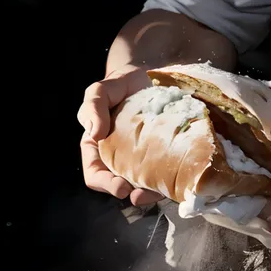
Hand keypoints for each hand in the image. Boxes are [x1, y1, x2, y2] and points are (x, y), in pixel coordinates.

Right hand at [78, 65, 162, 205]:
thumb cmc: (119, 86)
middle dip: (131, 193)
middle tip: (139, 194)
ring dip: (151, 193)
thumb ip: (92, 107)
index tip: (120, 187)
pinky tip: (178, 178)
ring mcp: (142, 160)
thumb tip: (94, 133)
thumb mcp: (100, 91)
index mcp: (98, 149)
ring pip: (145, 185)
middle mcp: (119, 159)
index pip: (95, 174)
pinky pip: (165, 175)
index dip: (105, 184)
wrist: (148, 76)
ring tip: (160, 191)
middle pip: (121, 185)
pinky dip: (171, 180)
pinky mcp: (163, 157)